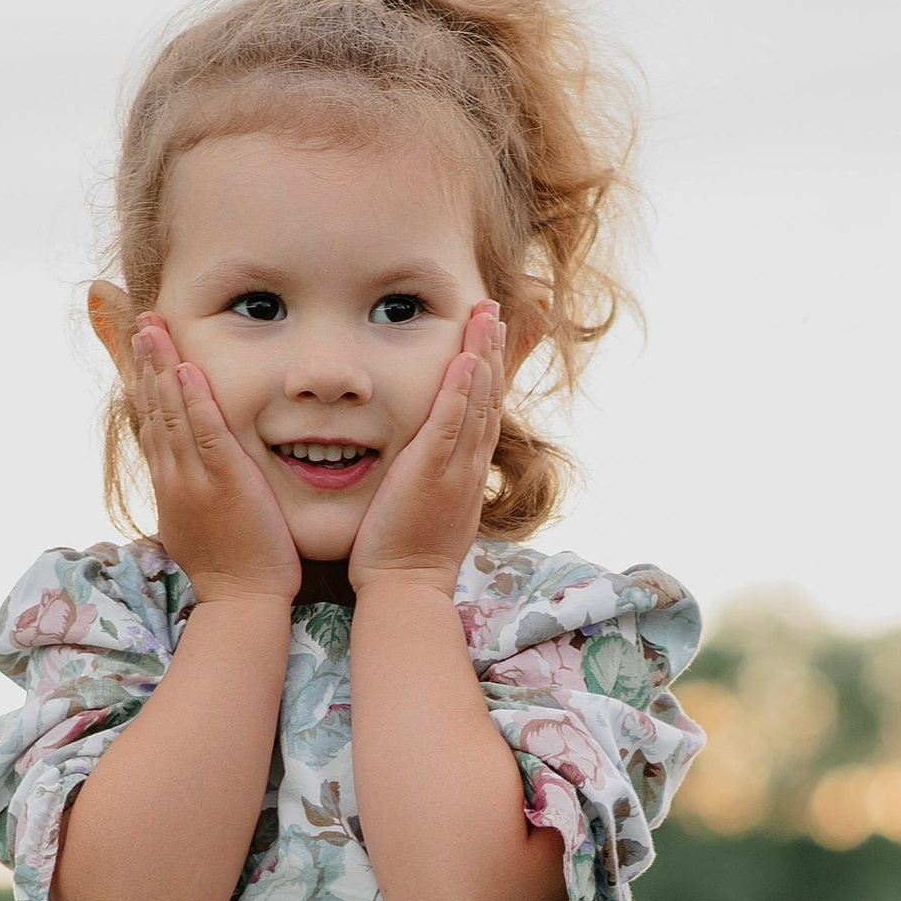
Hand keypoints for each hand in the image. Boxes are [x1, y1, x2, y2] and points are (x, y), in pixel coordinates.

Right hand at [130, 322, 300, 607]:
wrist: (240, 601)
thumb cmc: (230, 570)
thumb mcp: (198, 528)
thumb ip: (190, 500)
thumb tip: (185, 488)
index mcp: (169, 485)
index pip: (150, 425)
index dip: (143, 386)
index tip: (137, 352)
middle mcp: (173, 477)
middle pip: (153, 409)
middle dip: (145, 363)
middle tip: (140, 322)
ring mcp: (194, 478)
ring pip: (171, 413)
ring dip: (161, 367)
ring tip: (153, 328)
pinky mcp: (223, 481)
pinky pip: (205, 431)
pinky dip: (195, 398)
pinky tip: (186, 368)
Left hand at [347, 306, 503, 596]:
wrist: (406, 589)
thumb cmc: (407, 557)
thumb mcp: (430, 512)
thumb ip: (433, 482)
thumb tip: (430, 466)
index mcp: (468, 473)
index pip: (484, 412)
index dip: (489, 372)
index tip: (489, 337)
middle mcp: (469, 466)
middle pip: (489, 398)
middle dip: (493, 351)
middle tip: (494, 311)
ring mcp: (454, 469)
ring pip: (477, 403)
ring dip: (483, 356)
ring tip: (487, 316)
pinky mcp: (430, 474)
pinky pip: (450, 424)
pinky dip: (461, 391)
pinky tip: (465, 359)